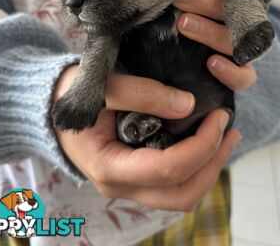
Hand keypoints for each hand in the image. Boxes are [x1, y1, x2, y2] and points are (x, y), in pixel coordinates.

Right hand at [53, 66, 240, 210]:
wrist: (49, 106)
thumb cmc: (69, 94)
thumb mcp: (100, 85)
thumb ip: (140, 93)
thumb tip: (188, 105)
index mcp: (109, 166)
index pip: (168, 169)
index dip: (201, 146)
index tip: (219, 116)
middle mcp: (120, 184)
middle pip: (181, 193)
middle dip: (212, 163)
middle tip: (230, 129)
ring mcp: (128, 183)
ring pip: (179, 194)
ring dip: (208, 168)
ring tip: (226, 136)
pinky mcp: (135, 174)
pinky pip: (172, 183)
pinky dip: (195, 165)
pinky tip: (205, 139)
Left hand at [173, 0, 268, 90]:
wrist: (177, 53)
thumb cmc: (178, 6)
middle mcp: (246, 12)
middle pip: (243, 3)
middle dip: (210, 0)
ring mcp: (245, 42)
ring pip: (241, 38)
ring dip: (212, 31)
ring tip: (183, 24)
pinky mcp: (239, 71)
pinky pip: (245, 76)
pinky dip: (232, 72)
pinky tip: (211, 63)